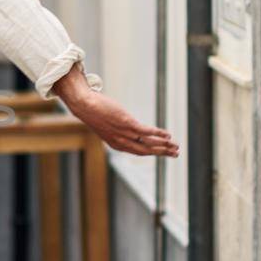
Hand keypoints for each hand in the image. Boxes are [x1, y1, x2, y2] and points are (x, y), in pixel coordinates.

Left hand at [51, 63, 177, 156]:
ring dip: (164, 146)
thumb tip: (125, 124)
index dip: (153, 153)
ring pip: (148, 143)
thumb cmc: (94, 112)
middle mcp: (122, 142)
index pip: (139, 152)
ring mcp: (125, 133)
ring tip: (176, 146)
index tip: (163, 153)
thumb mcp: (106, 125)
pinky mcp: (127, 123)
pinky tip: (168, 135)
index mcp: (117, 144)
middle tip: (176, 154)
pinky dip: (158, 134)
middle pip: (146, 151)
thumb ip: (117, 129)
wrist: (85, 106)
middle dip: (162, 153)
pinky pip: (146, 132)